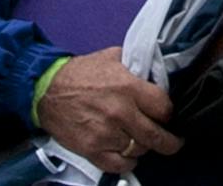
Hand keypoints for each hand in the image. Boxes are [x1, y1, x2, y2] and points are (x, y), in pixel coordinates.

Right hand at [36, 48, 182, 173]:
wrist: (47, 89)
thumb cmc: (82, 72)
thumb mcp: (116, 57)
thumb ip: (138, 65)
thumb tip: (158, 70)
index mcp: (129, 88)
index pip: (163, 108)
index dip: (169, 113)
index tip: (168, 115)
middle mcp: (120, 113)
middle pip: (155, 134)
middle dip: (169, 141)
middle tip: (175, 142)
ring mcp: (105, 134)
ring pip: (138, 150)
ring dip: (144, 147)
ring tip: (143, 141)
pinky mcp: (90, 149)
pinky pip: (117, 165)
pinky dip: (127, 163)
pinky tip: (129, 156)